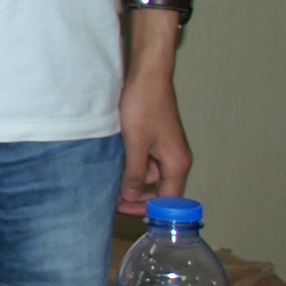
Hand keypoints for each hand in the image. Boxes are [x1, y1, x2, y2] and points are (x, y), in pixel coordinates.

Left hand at [118, 68, 190, 207]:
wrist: (147, 76)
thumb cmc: (145, 105)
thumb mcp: (136, 143)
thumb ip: (135, 172)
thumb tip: (131, 197)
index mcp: (177, 163)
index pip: (167, 200)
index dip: (146, 209)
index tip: (122, 210)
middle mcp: (176, 159)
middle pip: (158, 190)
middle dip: (136, 195)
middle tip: (110, 198)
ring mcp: (166, 150)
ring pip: (149, 175)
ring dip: (132, 179)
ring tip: (108, 180)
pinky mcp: (156, 140)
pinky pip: (145, 161)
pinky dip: (132, 165)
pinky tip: (114, 164)